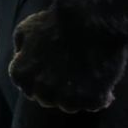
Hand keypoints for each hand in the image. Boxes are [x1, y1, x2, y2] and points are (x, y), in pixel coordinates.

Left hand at [9, 7, 127, 112]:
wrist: (91, 21)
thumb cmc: (59, 21)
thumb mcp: (27, 28)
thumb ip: (21, 46)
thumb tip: (21, 55)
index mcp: (22, 75)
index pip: (28, 87)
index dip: (43, 77)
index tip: (55, 69)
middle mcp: (41, 91)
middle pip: (48, 99)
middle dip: (58, 88)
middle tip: (73, 73)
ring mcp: (67, 98)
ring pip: (71, 106)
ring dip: (78, 96)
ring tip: (90, 79)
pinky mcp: (91, 100)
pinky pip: (95, 104)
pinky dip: (101, 97)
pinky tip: (105, 85)